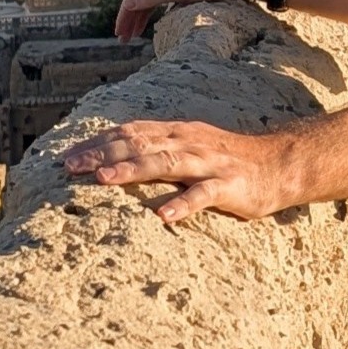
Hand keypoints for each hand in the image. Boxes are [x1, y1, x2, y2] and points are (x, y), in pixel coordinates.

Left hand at [62, 117, 295, 225]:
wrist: (279, 163)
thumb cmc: (228, 160)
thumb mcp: (190, 146)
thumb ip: (158, 148)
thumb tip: (117, 156)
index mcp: (176, 133)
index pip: (130, 132)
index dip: (98, 142)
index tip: (68, 156)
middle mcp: (188, 142)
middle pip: (139, 144)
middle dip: (102, 154)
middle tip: (70, 166)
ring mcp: (208, 163)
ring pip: (165, 163)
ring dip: (132, 170)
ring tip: (104, 180)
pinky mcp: (229, 186)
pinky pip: (203, 195)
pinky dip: (182, 204)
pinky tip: (163, 216)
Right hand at [113, 0, 262, 40]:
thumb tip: (129, 2)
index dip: (124, 13)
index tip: (119, 31)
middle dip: (130, 18)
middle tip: (123, 38)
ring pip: (152, 1)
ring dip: (141, 17)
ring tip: (134, 35)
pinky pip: (164, 2)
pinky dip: (155, 14)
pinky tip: (154, 25)